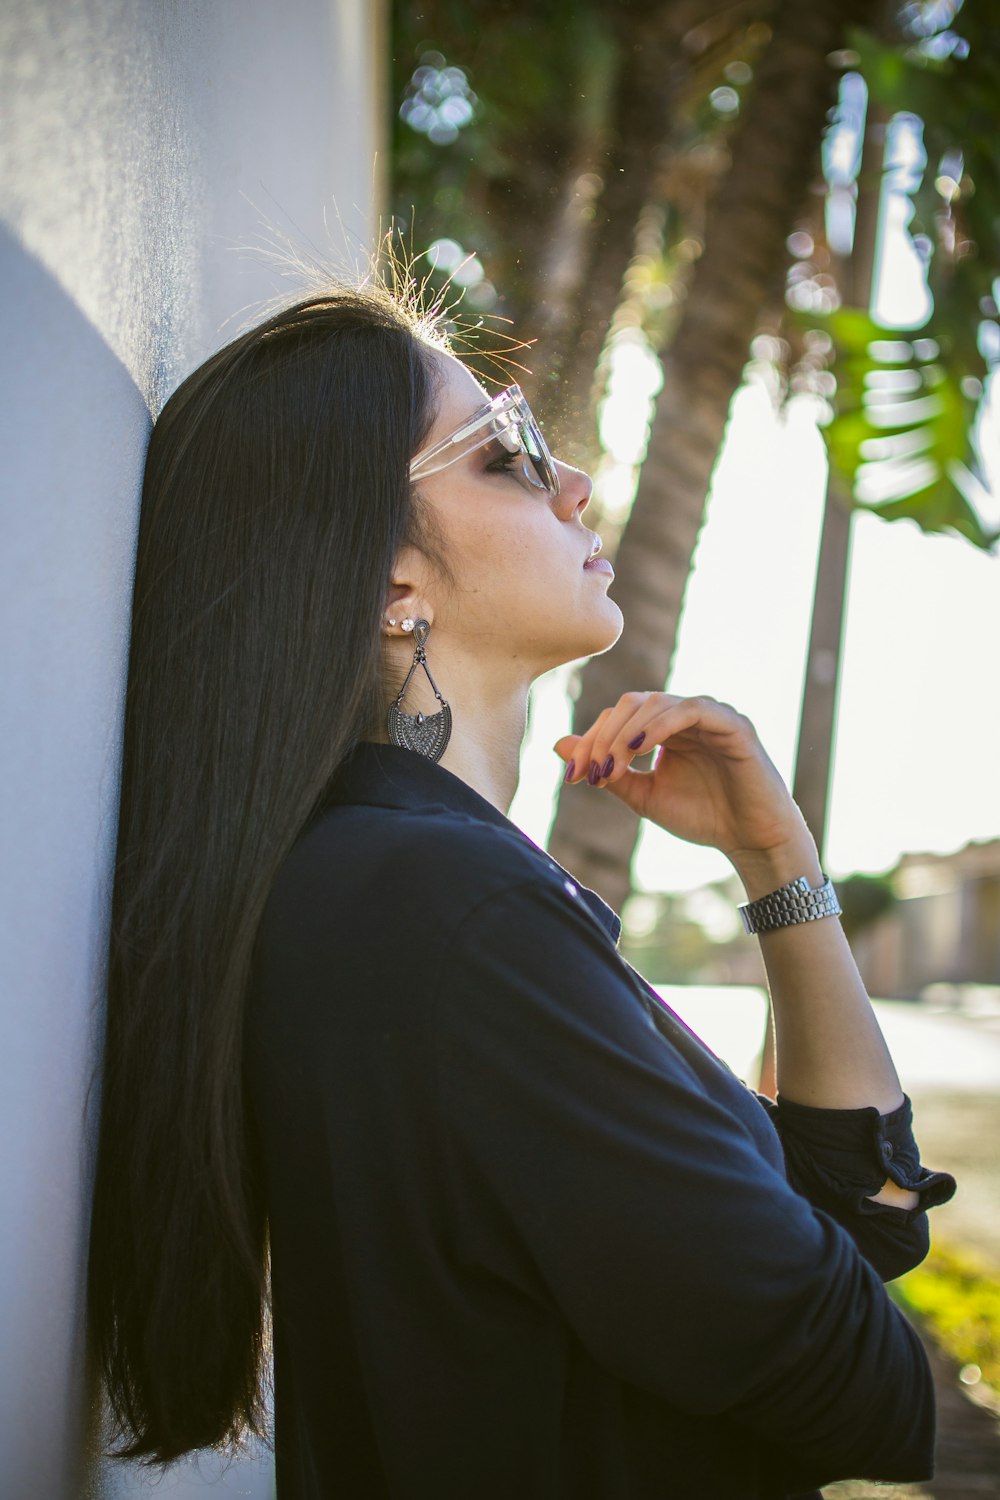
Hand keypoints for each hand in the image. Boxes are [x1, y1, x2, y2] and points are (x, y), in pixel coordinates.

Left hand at [555, 692, 813, 872]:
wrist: (751, 840)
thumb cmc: (703, 817)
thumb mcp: (644, 796)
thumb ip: (607, 770)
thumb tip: (559, 746)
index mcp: (664, 728)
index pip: (617, 718)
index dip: (590, 742)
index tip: (573, 776)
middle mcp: (685, 715)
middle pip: (631, 704)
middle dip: (603, 736)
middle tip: (587, 770)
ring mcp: (710, 715)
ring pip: (657, 702)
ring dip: (626, 732)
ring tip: (610, 764)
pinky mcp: (733, 724)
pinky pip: (692, 710)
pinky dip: (661, 724)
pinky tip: (639, 747)